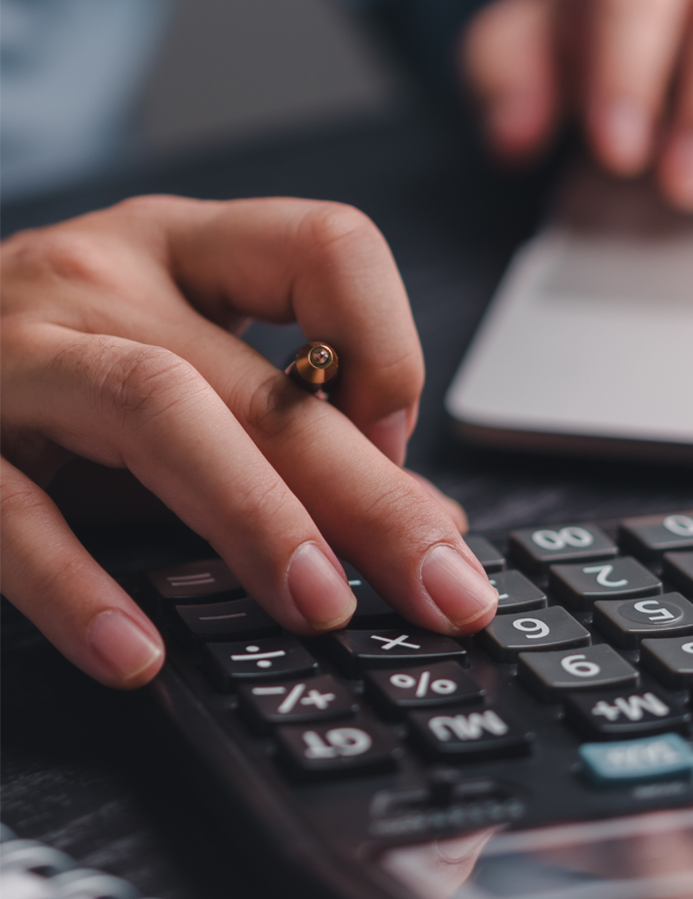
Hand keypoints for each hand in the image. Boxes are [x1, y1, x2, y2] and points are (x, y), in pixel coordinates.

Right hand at [0, 197, 496, 687]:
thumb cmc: (48, 361)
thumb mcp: (168, 359)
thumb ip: (279, 429)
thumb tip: (422, 518)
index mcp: (181, 247)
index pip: (326, 247)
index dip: (386, 348)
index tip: (396, 447)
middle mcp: (105, 278)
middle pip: (265, 379)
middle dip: (370, 495)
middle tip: (443, 587)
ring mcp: (19, 350)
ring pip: (158, 410)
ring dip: (253, 515)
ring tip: (320, 606)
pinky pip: (12, 507)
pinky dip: (77, 585)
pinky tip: (135, 650)